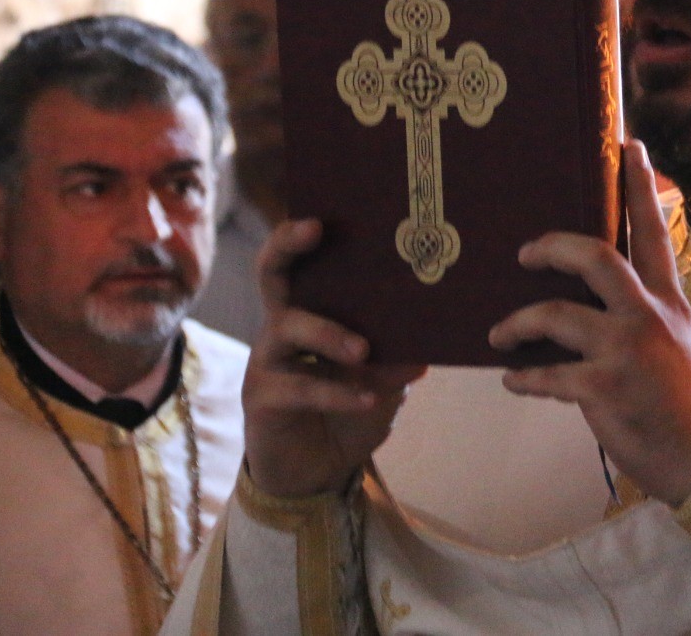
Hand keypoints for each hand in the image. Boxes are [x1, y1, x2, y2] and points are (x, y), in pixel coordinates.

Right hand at [242, 220, 425, 497]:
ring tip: (364, 349)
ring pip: (288, 327)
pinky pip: (298, 387)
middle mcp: (281, 326)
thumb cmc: (350, 413)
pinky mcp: (262, 398)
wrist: (317, 475)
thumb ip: (400, 360)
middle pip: (273, 273)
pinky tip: (367, 399)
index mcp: (312, 312)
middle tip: (315, 229)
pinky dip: (336, 392)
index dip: (300, 235)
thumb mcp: (385, 383)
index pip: (301, 263)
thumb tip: (428, 344)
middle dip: (288, 245)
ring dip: (329, 333)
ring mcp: (267, 360)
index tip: (323, 215)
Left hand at [489, 140, 690, 506]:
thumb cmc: (679, 399)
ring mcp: (627, 351)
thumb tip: (589, 292)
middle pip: (594, 257)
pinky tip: (513, 380)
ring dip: (517, 323)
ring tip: (499, 336)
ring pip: (556, 315)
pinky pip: (547, 374)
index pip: (651, 233)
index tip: (629, 144)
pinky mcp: (605, 388)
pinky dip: (524, 377)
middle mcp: (648, 316)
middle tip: (523, 253)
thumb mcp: (674, 341)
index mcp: (667, 301)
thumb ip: (641, 310)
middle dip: (551, 247)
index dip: (639, 187)